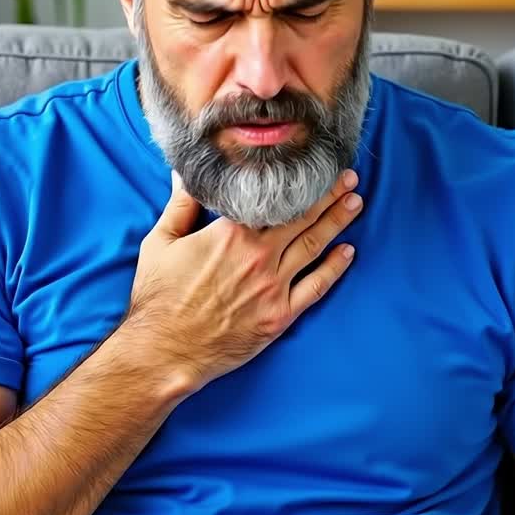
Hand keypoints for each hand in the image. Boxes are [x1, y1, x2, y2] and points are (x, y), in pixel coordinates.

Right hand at [120, 169, 362, 391]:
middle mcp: (258, 256)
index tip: (312, 164)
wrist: (165, 350)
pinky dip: (334, 268)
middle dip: (328, 194)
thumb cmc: (159, 297)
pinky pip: (315, 287)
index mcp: (230, 234)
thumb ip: (180, 205)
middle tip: (348, 177)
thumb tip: (184, 174)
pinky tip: (347, 252)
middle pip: (302, 218)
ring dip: (337, 222)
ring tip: (355, 202)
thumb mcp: (162, 243)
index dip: (295, 179)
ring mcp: (272, 287)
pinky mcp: (279, 316)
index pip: (273, 198)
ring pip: (313, 246)